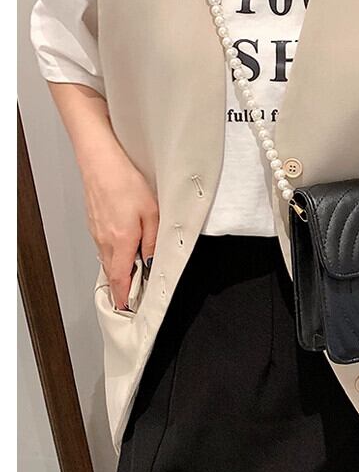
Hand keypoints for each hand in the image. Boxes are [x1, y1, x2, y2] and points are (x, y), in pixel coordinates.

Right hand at [82, 153, 158, 309]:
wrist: (101, 163)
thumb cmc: (125, 183)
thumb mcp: (151, 213)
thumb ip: (152, 240)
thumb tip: (152, 260)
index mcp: (121, 241)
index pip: (121, 277)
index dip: (123, 295)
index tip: (126, 307)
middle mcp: (105, 240)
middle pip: (113, 271)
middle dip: (121, 286)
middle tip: (131, 295)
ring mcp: (96, 232)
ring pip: (107, 259)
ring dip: (118, 269)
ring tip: (132, 274)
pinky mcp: (94, 223)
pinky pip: (103, 246)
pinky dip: (113, 254)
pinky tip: (123, 248)